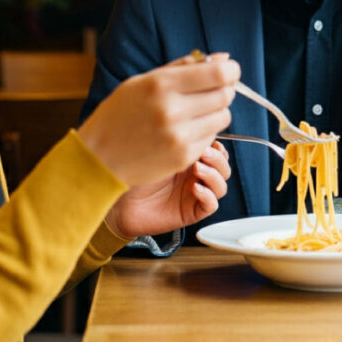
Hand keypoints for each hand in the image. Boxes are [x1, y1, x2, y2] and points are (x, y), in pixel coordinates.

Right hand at [78, 54, 237, 186]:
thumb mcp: (143, 81)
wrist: (98, 158)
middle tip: (211, 90)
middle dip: (224, 89)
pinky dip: (205, 130)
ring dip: (216, 111)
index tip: (229, 71)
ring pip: (223, 117)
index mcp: (161, 84)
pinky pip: (212, 137)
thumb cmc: (120, 114)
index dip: (230, 71)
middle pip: (225, 95)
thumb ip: (184, 67)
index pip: (219, 74)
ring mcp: (179, 137)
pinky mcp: (184, 157)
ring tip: (196, 111)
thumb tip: (223, 58)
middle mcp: (172, 110)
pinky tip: (185, 129)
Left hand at [104, 141, 230, 238]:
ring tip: (197, 169)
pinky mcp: (191, 212)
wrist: (118, 200)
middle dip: (217, 159)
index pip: (217, 151)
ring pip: (221, 185)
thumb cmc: (132, 173)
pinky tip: (194, 188)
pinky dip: (208, 195)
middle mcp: (194, 176)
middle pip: (224, 167)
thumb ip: (178, 141)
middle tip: (203, 153)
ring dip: (214, 175)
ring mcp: (194, 194)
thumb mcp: (158, 150)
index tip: (208, 137)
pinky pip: (211, 205)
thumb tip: (200, 129)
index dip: (217, 145)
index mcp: (188, 158)